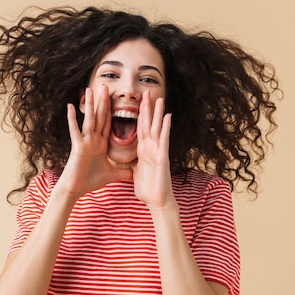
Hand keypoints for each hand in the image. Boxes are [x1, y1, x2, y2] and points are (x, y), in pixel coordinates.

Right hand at [58, 85, 131, 198]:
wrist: (75, 189)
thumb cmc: (90, 181)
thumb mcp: (111, 174)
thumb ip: (122, 172)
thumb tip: (134, 174)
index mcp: (101, 144)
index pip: (109, 124)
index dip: (113, 111)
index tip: (116, 98)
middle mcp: (93, 139)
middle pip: (100, 117)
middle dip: (104, 102)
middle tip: (106, 86)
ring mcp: (85, 141)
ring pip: (89, 119)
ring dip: (90, 105)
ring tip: (91, 89)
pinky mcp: (78, 146)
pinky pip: (75, 130)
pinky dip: (72, 119)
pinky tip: (70, 106)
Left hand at [131, 91, 174, 208]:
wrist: (156, 202)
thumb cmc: (148, 189)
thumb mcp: (135, 172)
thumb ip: (133, 163)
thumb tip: (127, 159)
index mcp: (143, 150)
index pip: (139, 128)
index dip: (138, 115)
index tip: (137, 101)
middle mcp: (151, 148)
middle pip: (148, 124)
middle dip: (147, 108)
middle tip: (146, 92)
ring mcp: (157, 151)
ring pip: (156, 128)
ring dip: (158, 113)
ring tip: (159, 98)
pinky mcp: (162, 157)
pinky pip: (163, 140)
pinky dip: (165, 128)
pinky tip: (167, 116)